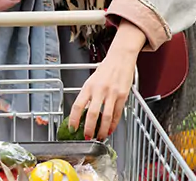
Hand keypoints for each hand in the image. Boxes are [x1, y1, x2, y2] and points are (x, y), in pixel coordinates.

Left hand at [69, 21, 146, 139]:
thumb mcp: (92, 80)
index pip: (78, 105)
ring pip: (106, 117)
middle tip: (87, 137)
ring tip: (99, 136)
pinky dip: (113, 124)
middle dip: (89, 129)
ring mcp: (112, 93)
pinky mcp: (123, 96)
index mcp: (89, 86)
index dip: (74, 119)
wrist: (121, 58)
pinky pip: (117, 114)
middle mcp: (99, 90)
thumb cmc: (105, 69)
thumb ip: (88, 96)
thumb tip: (82, 114)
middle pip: (92, 114)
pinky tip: (110, 129)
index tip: (72, 128)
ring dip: (102, 130)